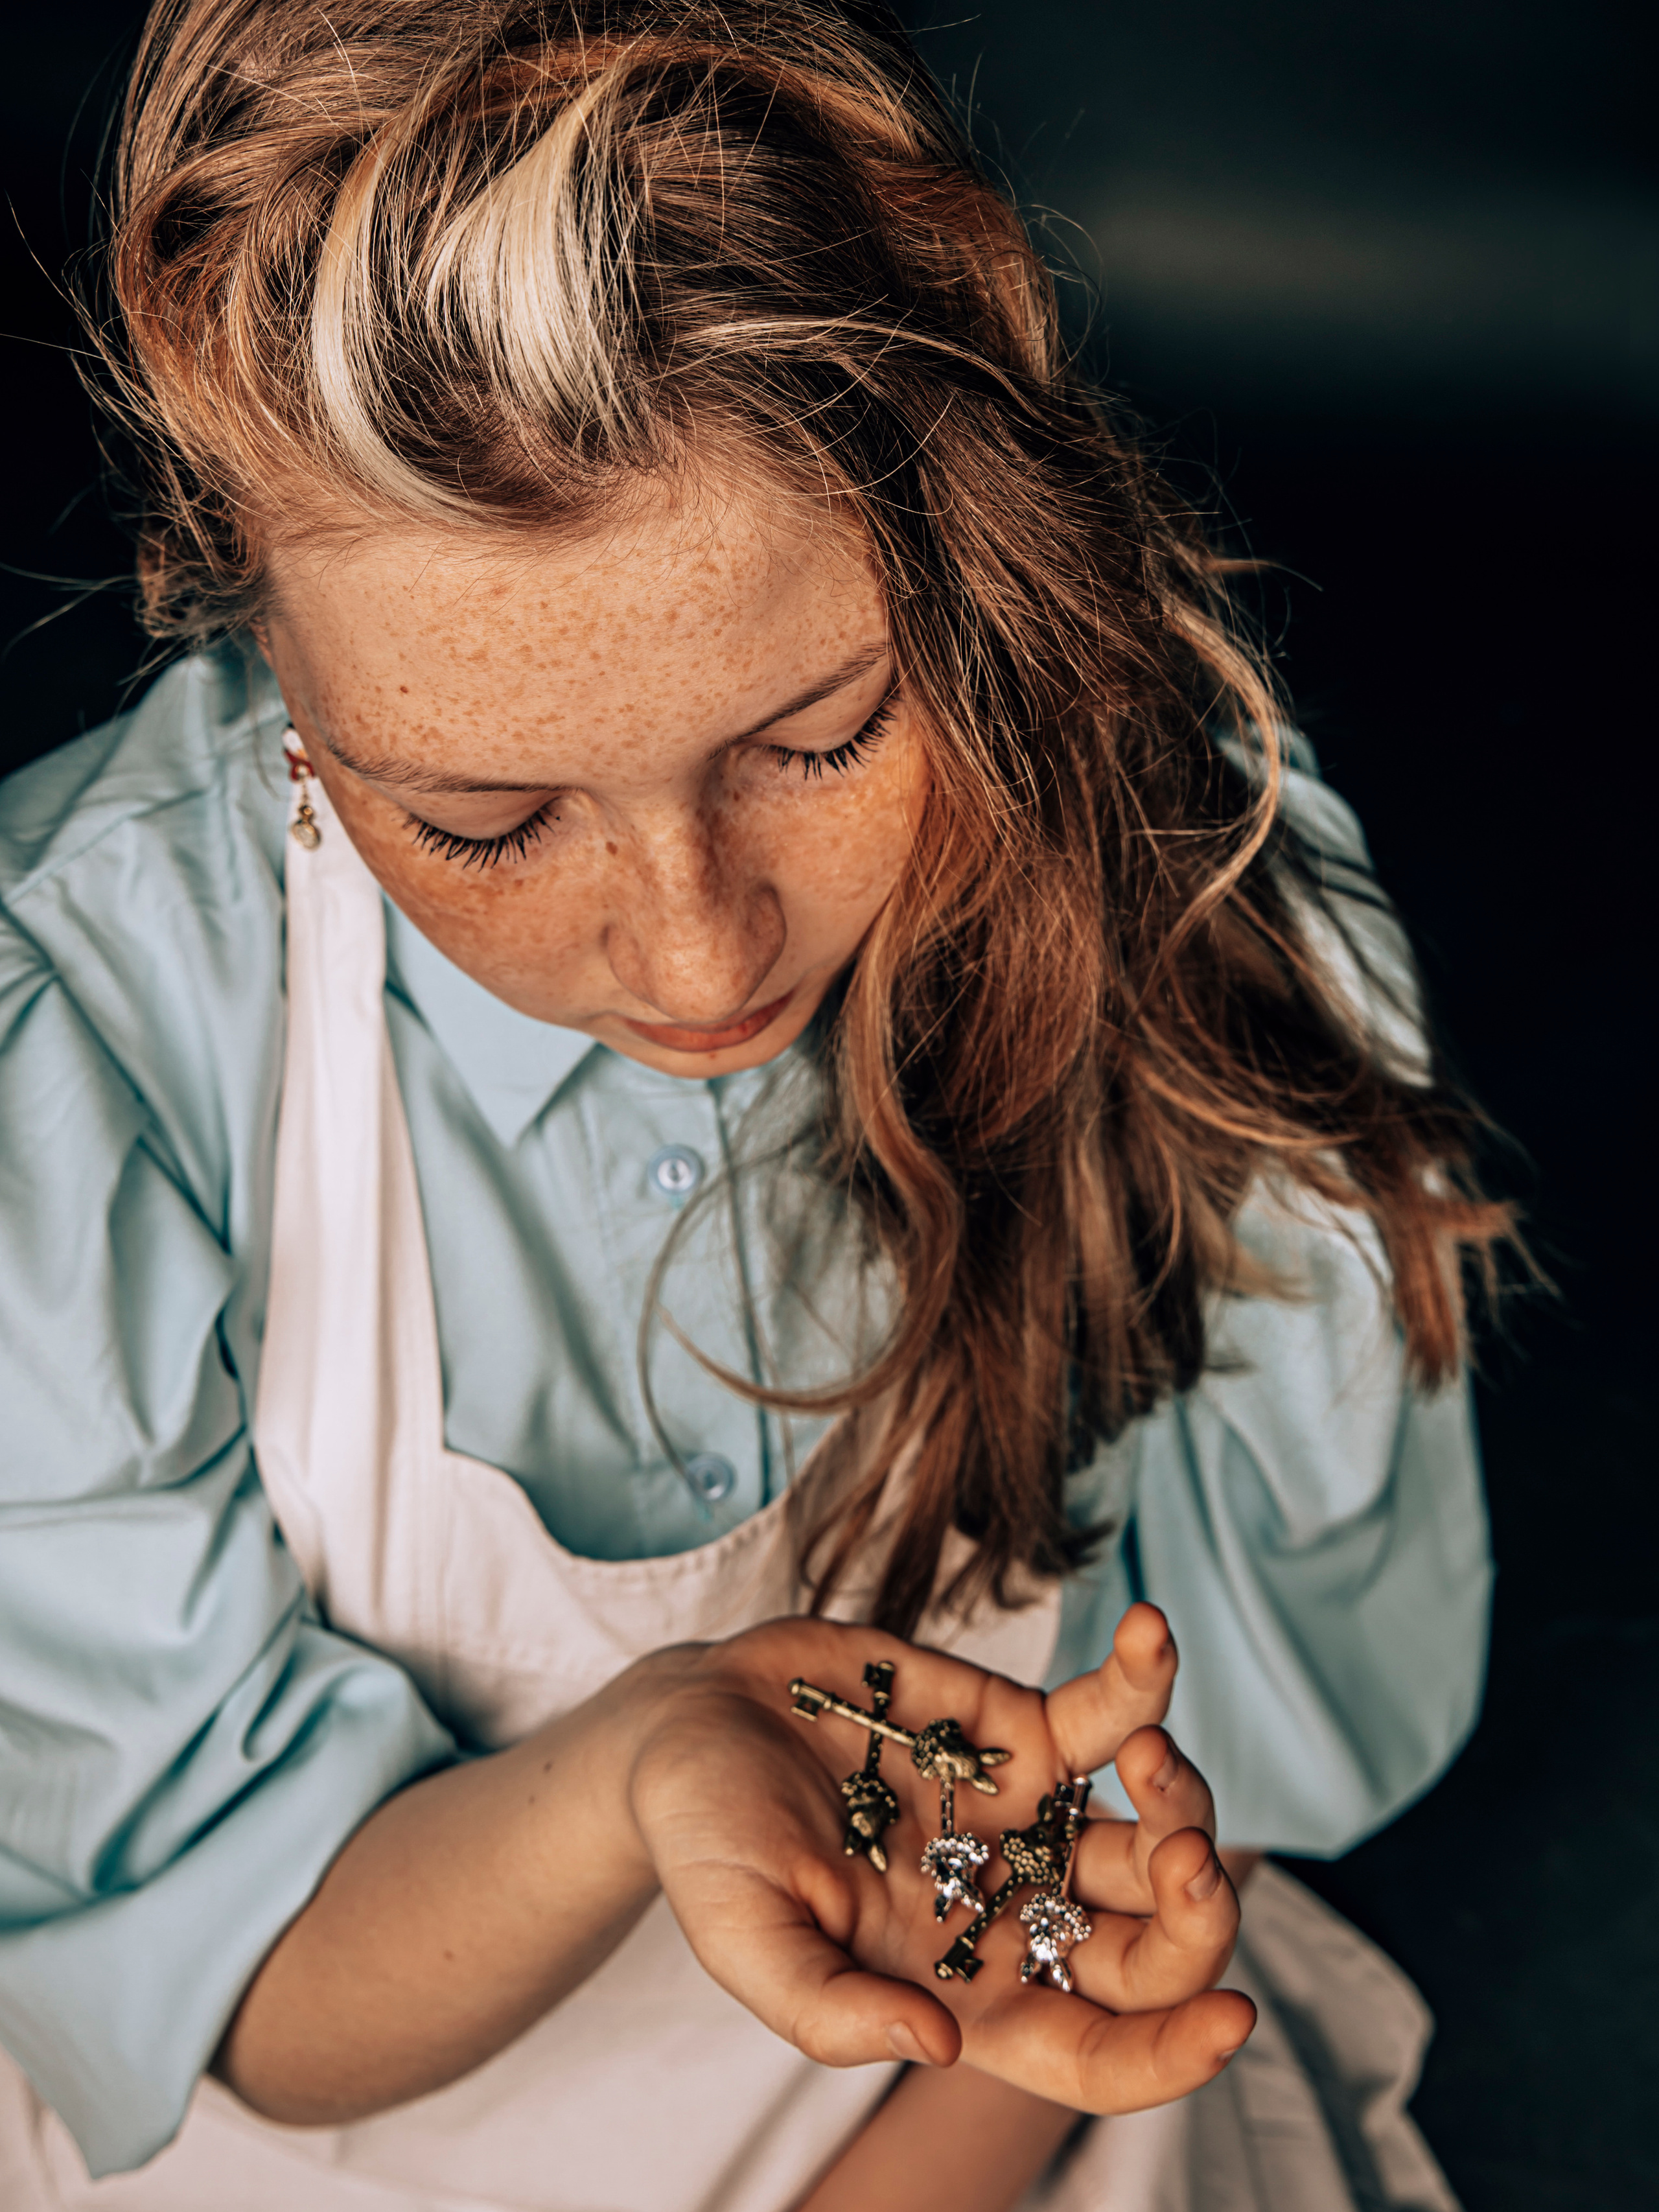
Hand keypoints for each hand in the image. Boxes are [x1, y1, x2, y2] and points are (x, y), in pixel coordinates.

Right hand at [626, 1603, 1253, 2115]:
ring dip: (1183, 1798)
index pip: (1099, 2053)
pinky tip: (1149, 1633)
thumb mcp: (744, 1938)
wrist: (691, 1722)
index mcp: (969, 1994)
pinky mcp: (1023, 1727)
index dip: (1175, 2056)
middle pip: (1158, 1947)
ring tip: (1146, 1756)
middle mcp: (1020, 1913)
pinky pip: (1111, 1713)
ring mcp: (1031, 1817)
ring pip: (1161, 1830)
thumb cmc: (709, 1845)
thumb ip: (827, 2010)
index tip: (1234, 2019)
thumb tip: (940, 2042)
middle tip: (1184, 1858)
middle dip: (1200, 1915)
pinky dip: (1143, 1677)